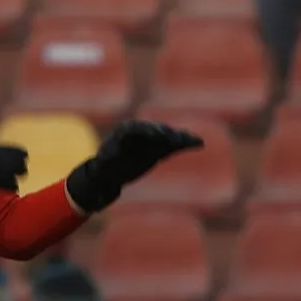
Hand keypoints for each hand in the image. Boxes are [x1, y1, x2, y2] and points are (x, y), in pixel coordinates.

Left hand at [66, 120, 202, 213]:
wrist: (111, 171)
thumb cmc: (105, 167)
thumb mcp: (103, 165)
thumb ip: (107, 159)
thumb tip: (102, 160)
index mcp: (124, 132)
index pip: (138, 128)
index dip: (148, 131)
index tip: (158, 135)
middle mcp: (139, 132)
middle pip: (155, 130)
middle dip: (166, 134)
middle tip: (176, 138)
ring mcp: (151, 140)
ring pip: (167, 137)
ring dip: (179, 138)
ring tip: (192, 139)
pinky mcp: (159, 148)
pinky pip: (173, 145)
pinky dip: (184, 143)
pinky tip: (198, 143)